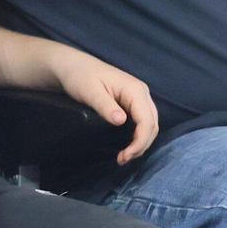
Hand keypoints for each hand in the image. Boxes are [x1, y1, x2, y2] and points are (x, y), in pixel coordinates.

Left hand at [47, 49, 158, 163]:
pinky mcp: (132, 103)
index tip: (124, 156)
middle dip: (141, 145)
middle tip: (122, 160)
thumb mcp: (89, 91)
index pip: (147, 121)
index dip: (140, 142)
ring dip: (141, 142)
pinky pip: (142, 122)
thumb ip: (105, 106)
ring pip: (150, 125)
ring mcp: (138, 98)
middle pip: (152, 125)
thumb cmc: (80, 77)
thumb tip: (121, 121)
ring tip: (124, 156)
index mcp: (134, 90)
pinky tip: (127, 146)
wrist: (73, 67)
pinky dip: (138, 136)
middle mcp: (141, 93)